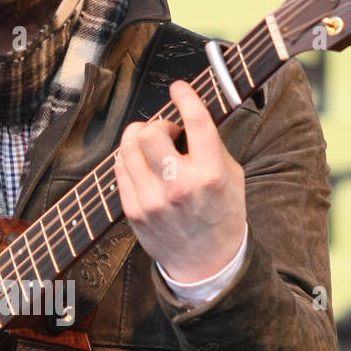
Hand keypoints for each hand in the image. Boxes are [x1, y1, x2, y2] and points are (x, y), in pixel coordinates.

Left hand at [114, 79, 246, 282]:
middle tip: (167, 133)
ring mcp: (152, 201)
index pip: (195, 122)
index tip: (179, 88)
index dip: (185, 96)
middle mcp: (179, 186)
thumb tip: (186, 112)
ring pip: (128, 148)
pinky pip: (119, 169)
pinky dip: (128, 159)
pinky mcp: (133, 211)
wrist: (206, 263)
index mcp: (211, 174)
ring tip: (151, 147)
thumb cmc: (221, 214)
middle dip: (157, 124)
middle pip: (150, 132)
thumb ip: (210, 144)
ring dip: (138, 138)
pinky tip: (142, 165)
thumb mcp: (231, 176)